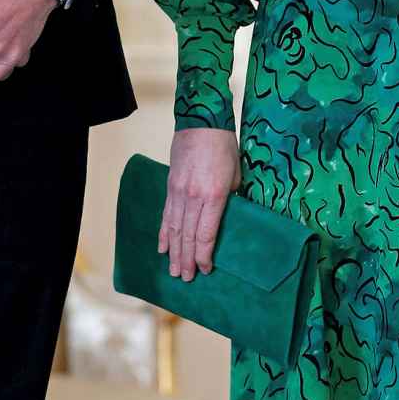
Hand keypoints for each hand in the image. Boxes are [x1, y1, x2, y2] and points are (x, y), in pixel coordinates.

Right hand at [159, 128, 240, 281]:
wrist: (201, 121)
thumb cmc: (224, 146)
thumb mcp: (237, 173)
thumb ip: (232, 198)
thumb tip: (230, 218)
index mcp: (215, 195)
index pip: (206, 233)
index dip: (204, 255)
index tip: (205, 269)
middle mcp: (194, 196)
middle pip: (188, 236)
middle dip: (187, 259)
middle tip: (185, 278)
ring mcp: (179, 191)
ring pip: (174, 228)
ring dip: (173, 251)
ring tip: (173, 270)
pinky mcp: (170, 186)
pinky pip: (166, 214)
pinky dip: (164, 232)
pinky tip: (162, 246)